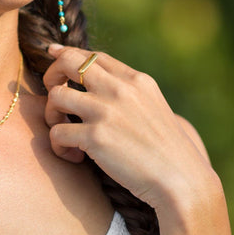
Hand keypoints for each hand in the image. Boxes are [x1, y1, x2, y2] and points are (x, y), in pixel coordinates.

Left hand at [42, 44, 215, 211]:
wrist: (182, 180)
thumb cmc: (168, 150)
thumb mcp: (153, 107)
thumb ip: (129, 92)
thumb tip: (102, 82)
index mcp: (136, 80)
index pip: (93, 56)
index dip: (69, 54)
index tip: (53, 54)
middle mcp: (119, 89)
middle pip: (68, 62)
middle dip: (51, 75)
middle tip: (55, 100)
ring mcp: (106, 111)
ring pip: (55, 95)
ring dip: (51, 115)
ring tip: (63, 132)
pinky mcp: (95, 137)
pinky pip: (56, 132)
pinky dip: (58, 146)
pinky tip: (73, 156)